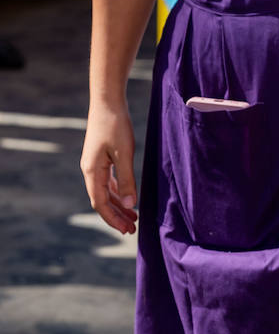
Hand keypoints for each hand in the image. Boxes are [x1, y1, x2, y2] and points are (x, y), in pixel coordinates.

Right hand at [80, 99, 138, 234]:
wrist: (107, 103)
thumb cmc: (116, 126)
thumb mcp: (125, 154)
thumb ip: (127, 180)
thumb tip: (130, 204)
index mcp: (92, 171)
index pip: (100, 203)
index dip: (113, 218)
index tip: (127, 230)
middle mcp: (90, 170)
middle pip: (102, 200)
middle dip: (116, 216)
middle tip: (132, 230)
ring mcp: (95, 164)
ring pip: (105, 192)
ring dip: (118, 206)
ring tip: (133, 218)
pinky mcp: (101, 159)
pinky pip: (108, 182)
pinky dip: (118, 193)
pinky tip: (128, 200)